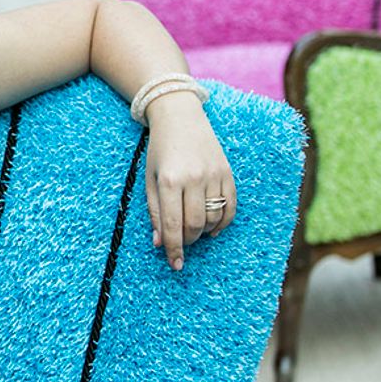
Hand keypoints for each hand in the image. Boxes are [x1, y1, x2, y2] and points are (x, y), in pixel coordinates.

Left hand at [142, 92, 235, 270]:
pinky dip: (223, 222)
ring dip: (205, 233)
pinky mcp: (228, 172)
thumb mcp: (149, 178)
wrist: (180, 117)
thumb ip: (155, 211)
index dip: (174, 249)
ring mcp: (214, 174)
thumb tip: (160, 243)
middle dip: (188, 241)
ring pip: (214, 218)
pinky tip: (212, 228)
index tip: (175, 264)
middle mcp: (194, 178)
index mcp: (170, 180)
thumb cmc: (160, 150)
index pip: (173, 225)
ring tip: (193, 232)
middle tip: (181, 245)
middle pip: (195, 224)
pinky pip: (231, 206)